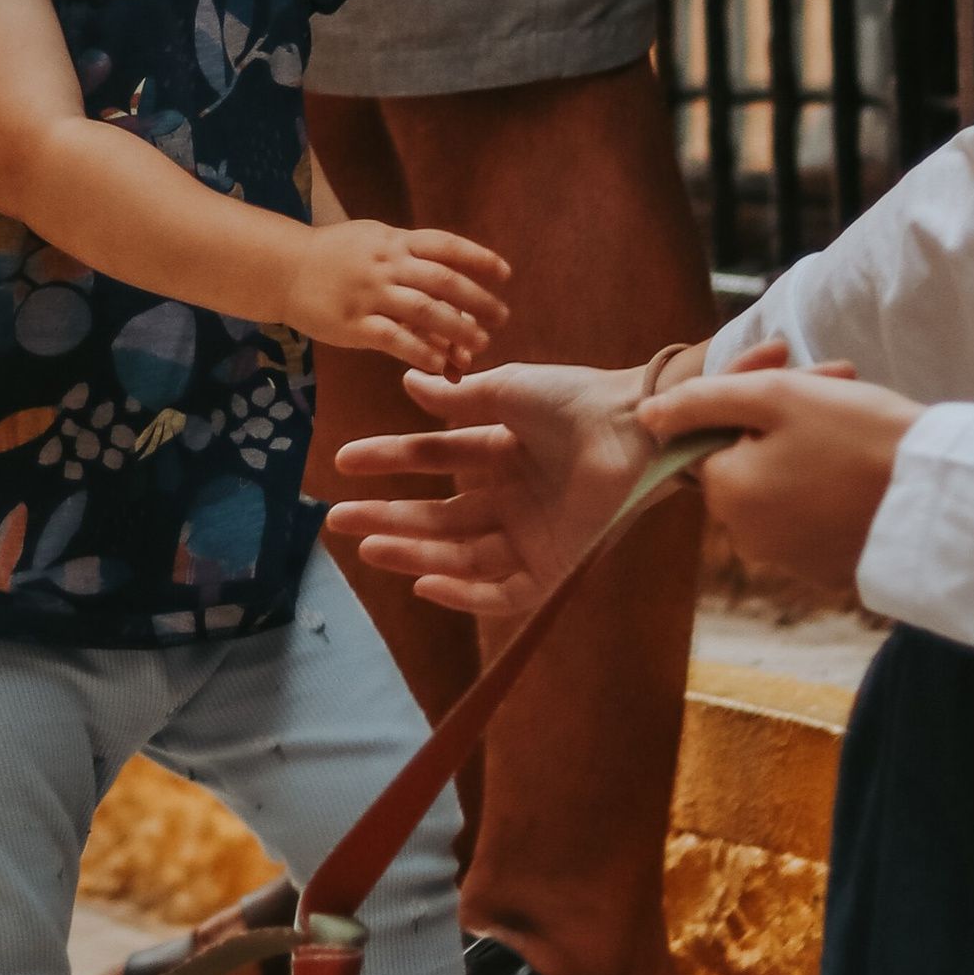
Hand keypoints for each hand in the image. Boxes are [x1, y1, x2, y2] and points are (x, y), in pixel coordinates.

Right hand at [277, 222, 509, 377]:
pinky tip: (440, 364)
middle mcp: (386, 264)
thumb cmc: (337, 259)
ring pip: (423, 310)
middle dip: (478, 299)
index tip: (505, 274)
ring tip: (480, 344)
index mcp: (394, 241)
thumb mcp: (374, 245)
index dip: (478, 259)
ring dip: (457, 328)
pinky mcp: (352, 323)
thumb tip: (449, 297)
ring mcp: (368, 293)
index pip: (446, 245)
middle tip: (502, 318)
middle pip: (443, 279)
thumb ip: (410, 266)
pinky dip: (420, 351)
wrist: (282, 268)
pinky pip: (393, 338)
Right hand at [329, 356, 655, 617]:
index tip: (345, 463)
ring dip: (415, 553)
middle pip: (439, 515)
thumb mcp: (507, 391)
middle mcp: (514, 496)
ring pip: (462, 554)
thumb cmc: (576, 400)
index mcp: (504, 450)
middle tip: (338, 520)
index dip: (390, 459)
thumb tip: (408, 381)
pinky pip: (505, 591)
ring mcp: (533, 533)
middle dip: (388, 517)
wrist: (635, 427)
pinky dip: (466, 593)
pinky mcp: (557, 564)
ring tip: (370, 547)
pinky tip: (426, 582)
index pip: (434, 458)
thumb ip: (457, 397)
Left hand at [639, 341, 920, 599]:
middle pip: (748, 463)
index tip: (802, 387)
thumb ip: (702, 401)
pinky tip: (871, 473)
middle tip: (839, 396)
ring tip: (861, 431)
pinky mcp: (832, 573)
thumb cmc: (859, 435)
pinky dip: (834, 492)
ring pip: (782, 489)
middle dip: (782, 428)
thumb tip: (646, 416)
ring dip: (809, 456)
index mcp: (727, 492)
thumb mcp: (775, 396)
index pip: (712, 435)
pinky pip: (815, 520)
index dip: (753, 404)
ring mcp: (791, 561)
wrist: (943, 500)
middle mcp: (748, 537)